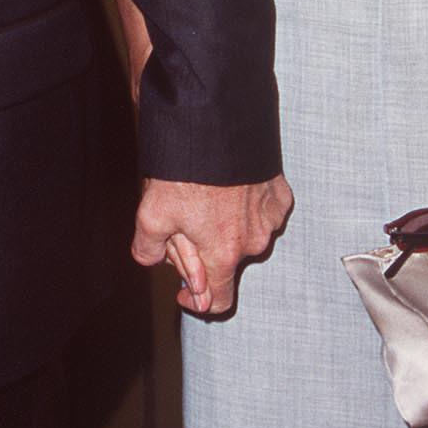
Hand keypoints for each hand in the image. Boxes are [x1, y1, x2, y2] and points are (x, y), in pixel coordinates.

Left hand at [132, 172, 292, 314]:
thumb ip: (148, 249)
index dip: (198, 301)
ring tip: (205, 197)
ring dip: (228, 227)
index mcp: (223, 254)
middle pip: (228, 262)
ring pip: (247, 236)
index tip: (185, 291)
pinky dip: (248, 206)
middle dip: (207, 250)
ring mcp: (270, 218)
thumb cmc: (183, 173)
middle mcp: (253, 243)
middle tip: (184, 220)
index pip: (218, 301)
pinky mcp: (280, 195)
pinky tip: (229, 187)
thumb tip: (152, 261)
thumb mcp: (149, 214)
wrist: (215, 126)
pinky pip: (264, 212)